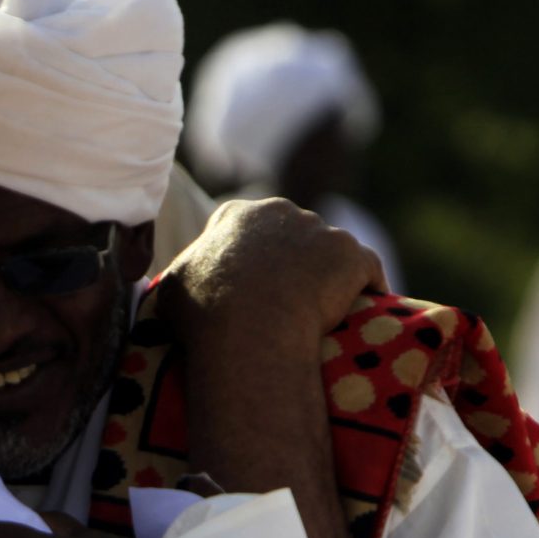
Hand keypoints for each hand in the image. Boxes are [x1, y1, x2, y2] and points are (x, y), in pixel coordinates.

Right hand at [155, 196, 384, 359]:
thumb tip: (177, 284)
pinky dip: (366, 287)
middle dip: (292, 261)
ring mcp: (321, 230)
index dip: (248, 257)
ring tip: (325, 311)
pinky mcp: (354, 255)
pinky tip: (364, 310)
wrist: (250, 327)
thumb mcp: (171, 288)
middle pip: (292, 233)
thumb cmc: (204, 312)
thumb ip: (181, 276)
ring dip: (329, 274)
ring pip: (330, 250)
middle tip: (286, 300)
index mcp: (236, 214)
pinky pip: (367, 269)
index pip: (246, 227)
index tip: (248, 285)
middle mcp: (281, 211)